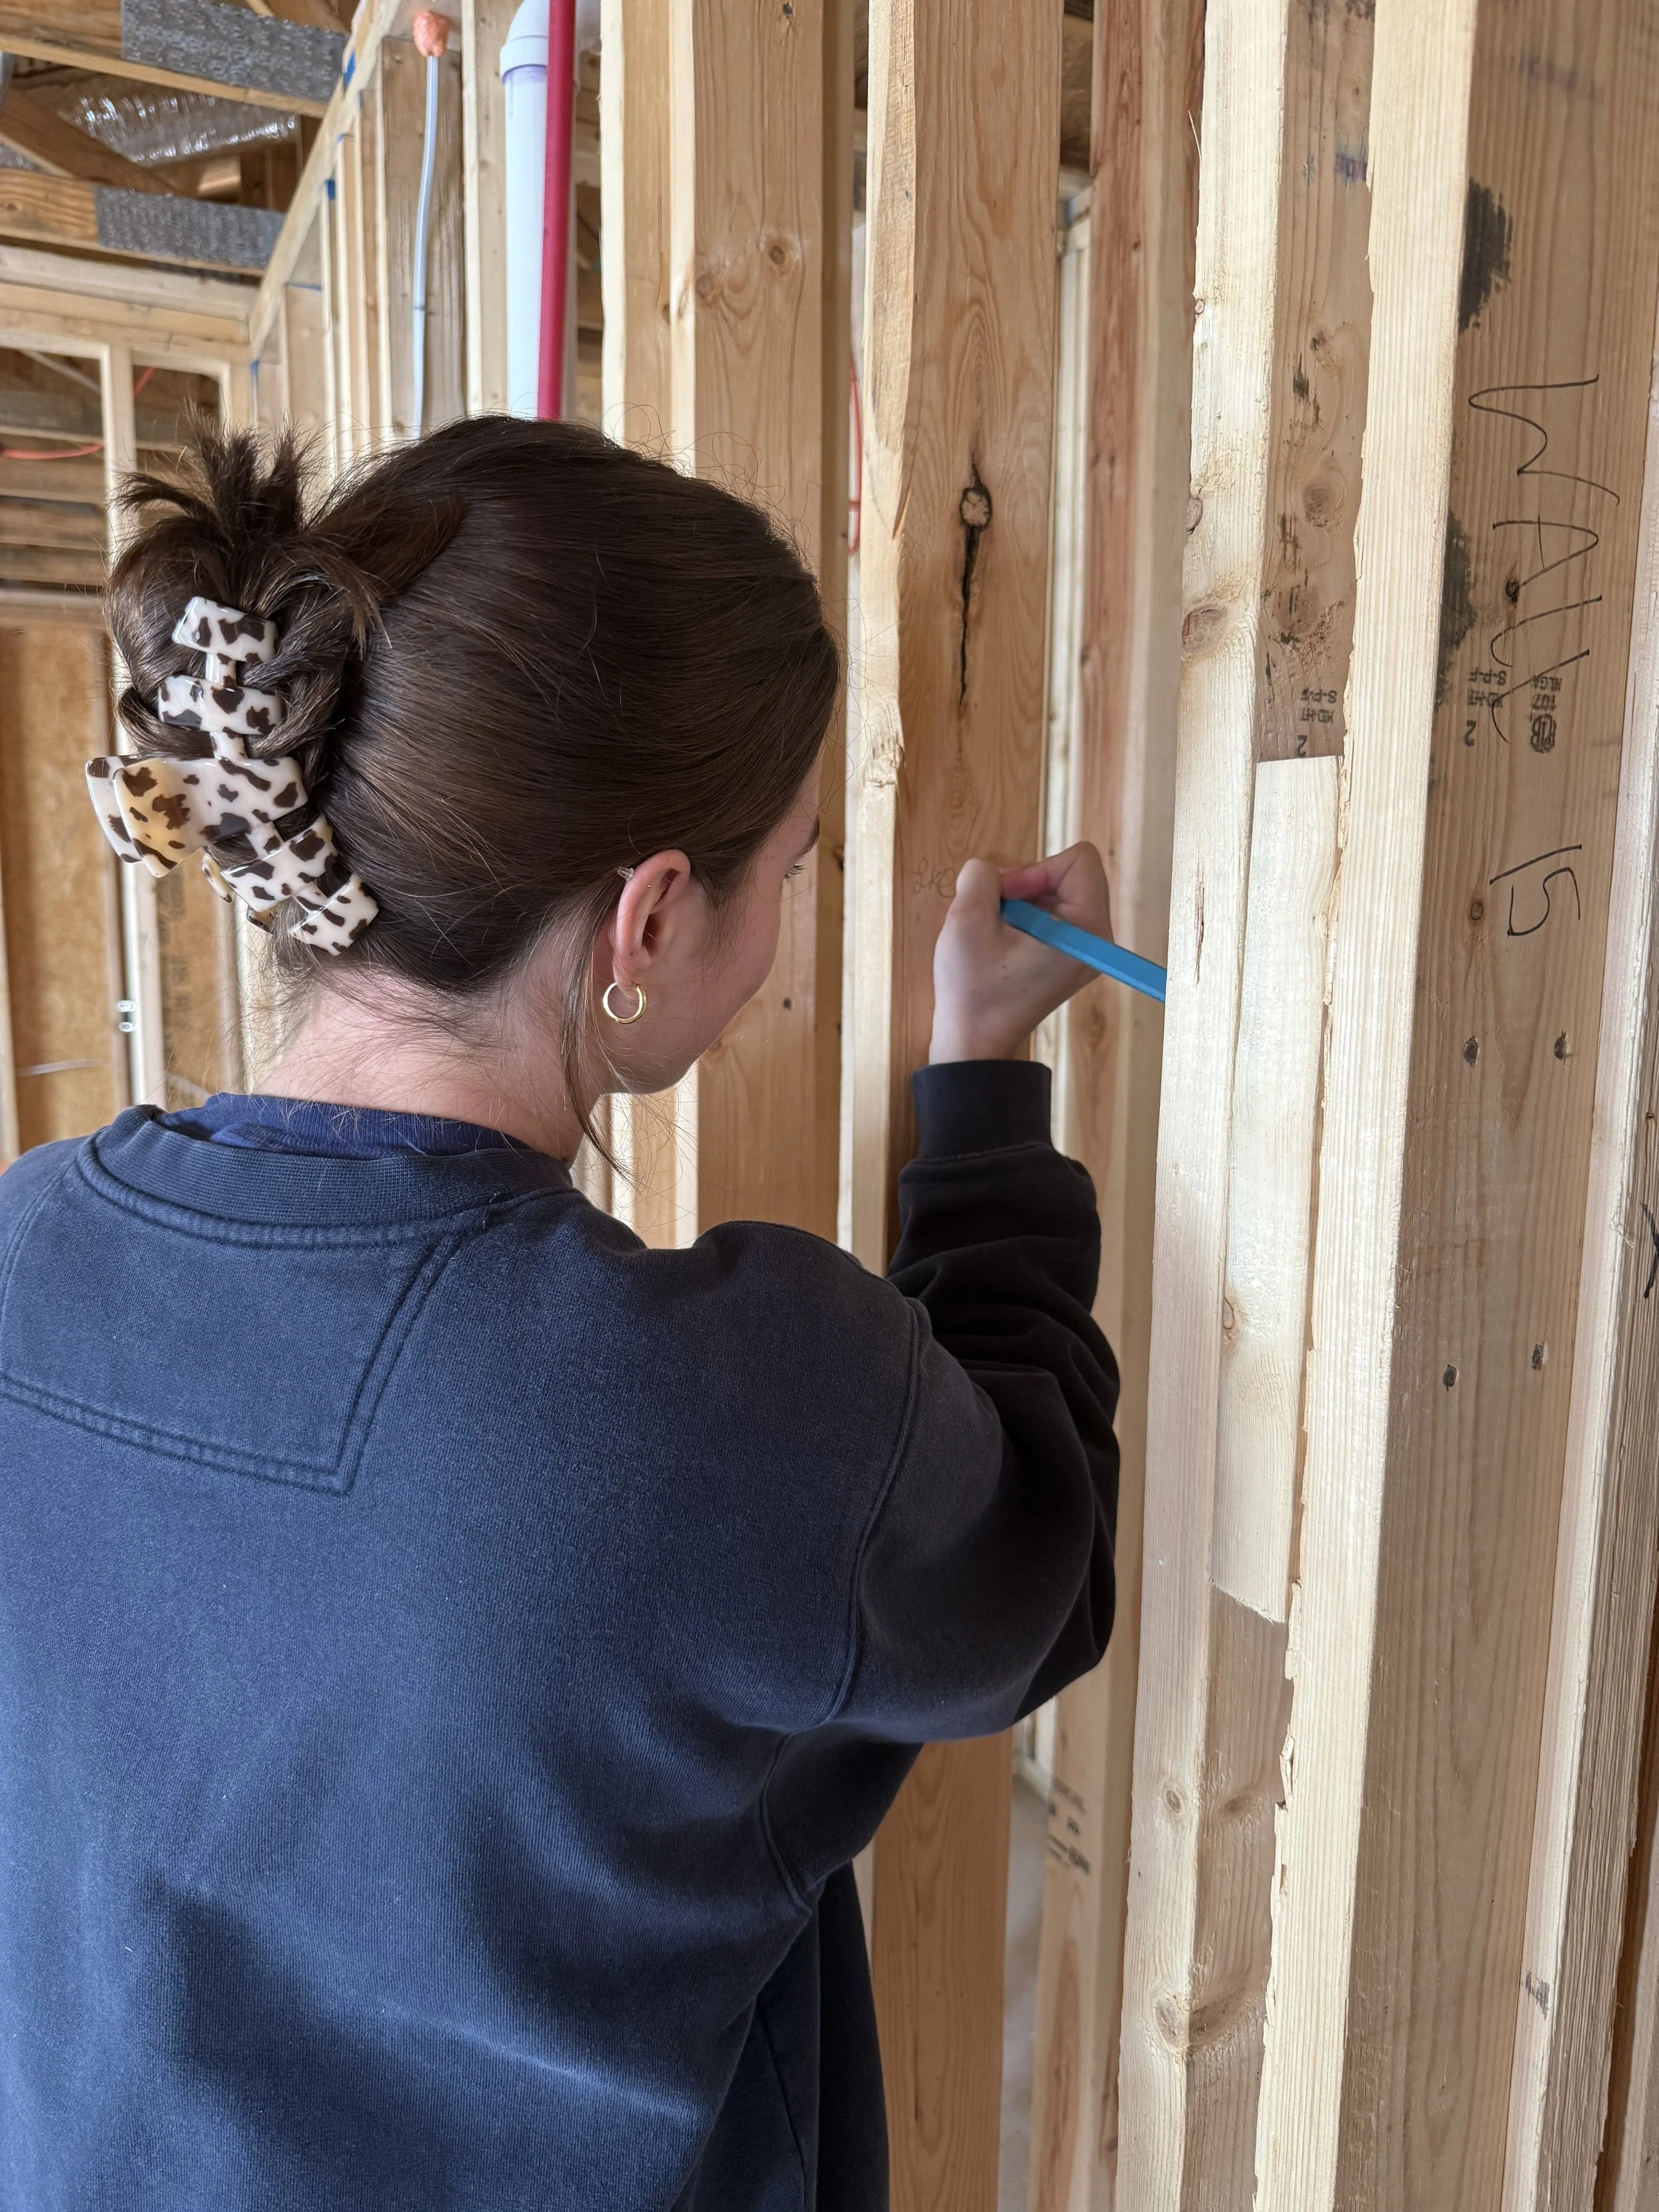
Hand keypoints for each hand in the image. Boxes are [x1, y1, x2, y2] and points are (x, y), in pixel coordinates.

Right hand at [928, 842, 1113, 1063]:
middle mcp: (1095, 938)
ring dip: (1018, 901)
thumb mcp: (967, 919)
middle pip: (1068, 873)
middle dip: (1026, 884)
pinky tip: (999, 942)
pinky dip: (1019, 916)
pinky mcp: (1065, 955)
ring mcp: (1081, 948)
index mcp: (1087, 930)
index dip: (1035, 869)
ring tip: (994, 933)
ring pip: (1053, 890)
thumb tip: (990, 871)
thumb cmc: (973, 990)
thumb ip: (981, 875)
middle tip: (995, 914)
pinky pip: (1047, 911)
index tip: (1007, 900)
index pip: (1078, 860)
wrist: (972, 1044)